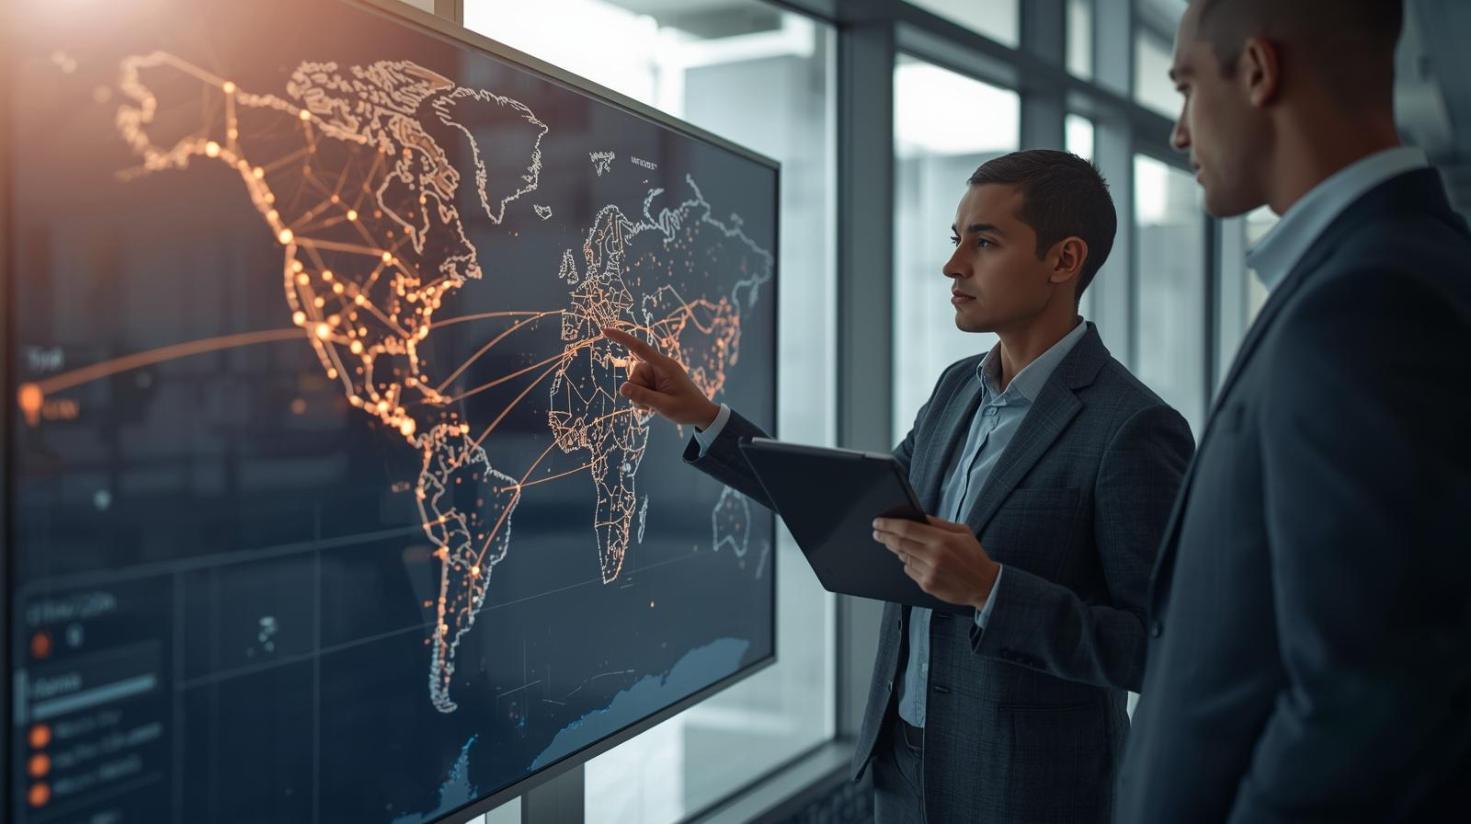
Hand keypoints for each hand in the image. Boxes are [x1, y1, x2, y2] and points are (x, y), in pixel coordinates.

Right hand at [601, 327, 720, 428]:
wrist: (701, 413)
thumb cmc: (687, 408)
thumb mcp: (665, 406)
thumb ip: (643, 397)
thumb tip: (622, 388)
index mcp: (665, 366)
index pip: (640, 348)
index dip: (622, 339)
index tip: (605, 331)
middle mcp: (660, 366)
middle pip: (634, 374)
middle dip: (638, 391)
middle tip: (655, 403)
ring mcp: (657, 373)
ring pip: (634, 383)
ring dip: (641, 397)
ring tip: (658, 404)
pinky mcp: (655, 380)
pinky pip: (638, 388)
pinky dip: (643, 399)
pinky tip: (656, 404)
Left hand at [872, 515, 999, 609]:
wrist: (984, 584)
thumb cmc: (974, 556)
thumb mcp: (962, 532)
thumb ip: (938, 523)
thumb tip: (918, 517)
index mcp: (942, 540)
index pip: (907, 528)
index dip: (888, 524)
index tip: (878, 522)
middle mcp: (933, 556)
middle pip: (899, 543)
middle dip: (884, 536)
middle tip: (877, 532)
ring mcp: (929, 572)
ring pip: (903, 557)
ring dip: (898, 550)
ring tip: (899, 544)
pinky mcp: (927, 585)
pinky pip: (909, 570)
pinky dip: (909, 563)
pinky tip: (917, 560)